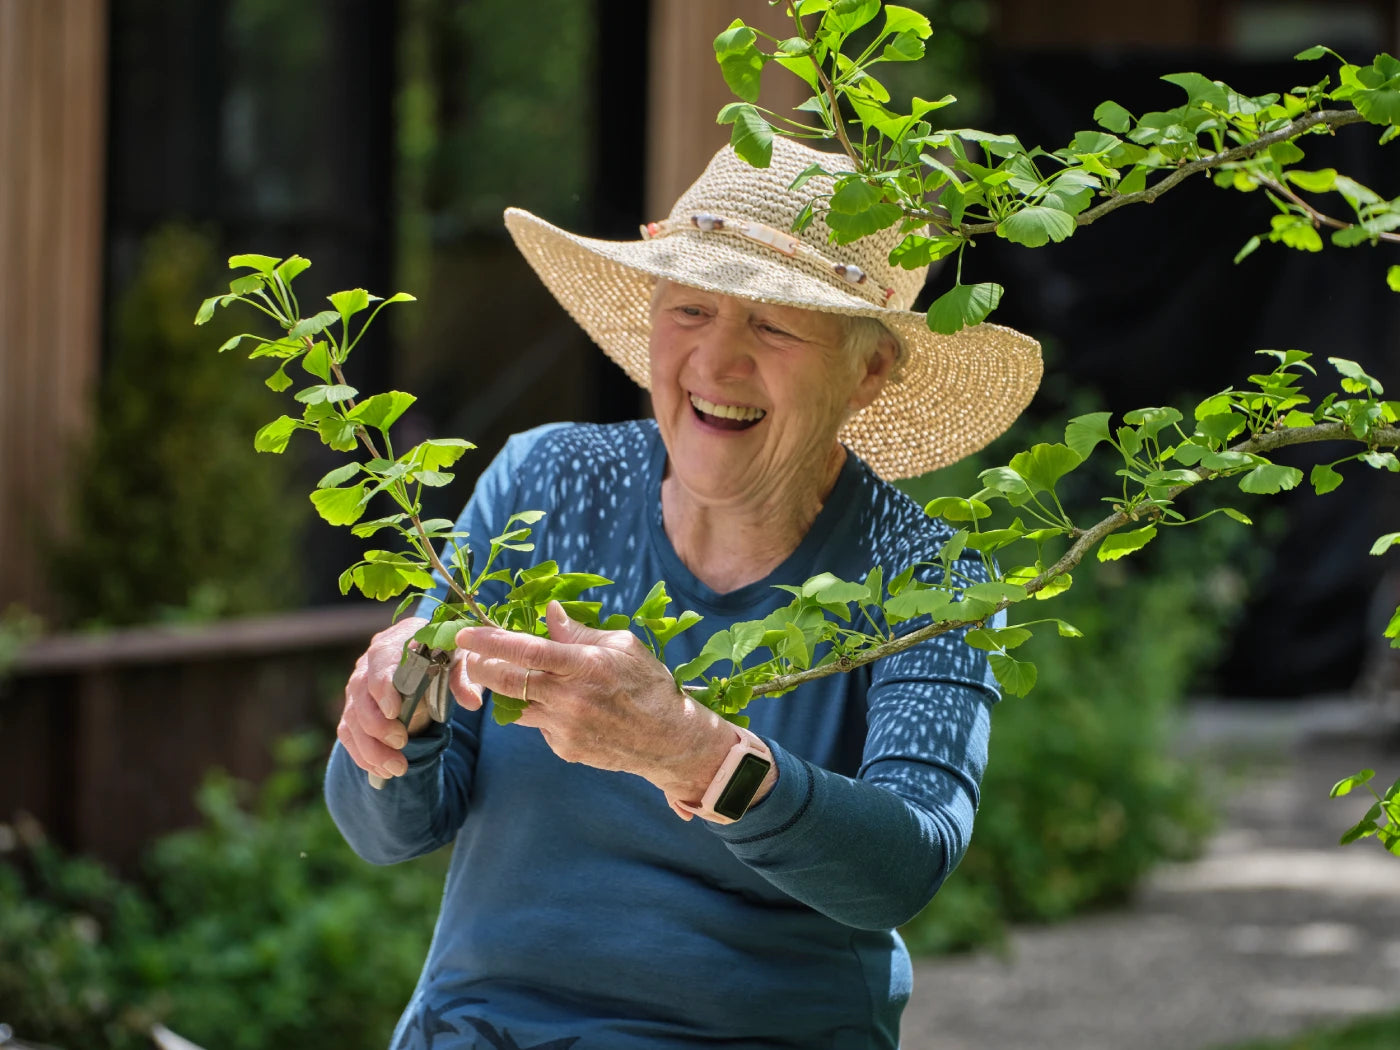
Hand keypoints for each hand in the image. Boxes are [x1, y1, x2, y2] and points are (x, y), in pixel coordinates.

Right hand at [337, 617, 483, 780]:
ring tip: (396, 768)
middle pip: (360, 692)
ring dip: (371, 747)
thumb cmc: (446, 654)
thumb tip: (473, 703)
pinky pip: (349, 733)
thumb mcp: (462, 660)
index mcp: (398, 640)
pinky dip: (363, 754)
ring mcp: (359, 686)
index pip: (382, 658)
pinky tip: (382, 771)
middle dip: (377, 723)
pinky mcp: (355, 708)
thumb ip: (464, 678)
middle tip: (401, 743)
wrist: (431, 656)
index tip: (394, 711)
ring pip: (352, 717)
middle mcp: (371, 662)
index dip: (383, 685)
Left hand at [454, 601, 734, 800]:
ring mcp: (565, 727)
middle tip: (470, 655)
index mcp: (585, 665)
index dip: (491, 641)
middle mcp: (570, 698)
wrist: (669, 739)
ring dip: (508, 690)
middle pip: (507, 681)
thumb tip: (548, 613)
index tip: (467, 633)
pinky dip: (540, 712)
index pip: (526, 650)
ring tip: (517, 677)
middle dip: (481, 666)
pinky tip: (562, 707)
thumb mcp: (622, 647)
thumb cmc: (649, 684)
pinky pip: (538, 725)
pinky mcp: (565, 748)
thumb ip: (579, 632)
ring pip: (516, 706)